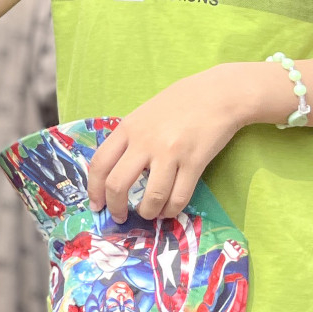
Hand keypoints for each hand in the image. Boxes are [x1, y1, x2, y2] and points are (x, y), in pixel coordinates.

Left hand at [84, 64, 271, 219]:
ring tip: (149, 214)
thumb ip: (129, 139)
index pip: (100, 163)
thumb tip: (116, 170)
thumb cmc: (179, 102)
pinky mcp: (194, 163)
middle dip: (115, 207)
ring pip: (151, 197)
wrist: (218, 94)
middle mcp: (145, 142)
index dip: (94, 189)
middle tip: (118, 217)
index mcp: (128, 128)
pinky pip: (179, 197)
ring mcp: (170, 153)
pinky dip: (171, 210)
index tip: (96, 204)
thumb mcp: (143, 114)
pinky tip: (168, 210)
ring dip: (147, 213)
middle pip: (118, 184)